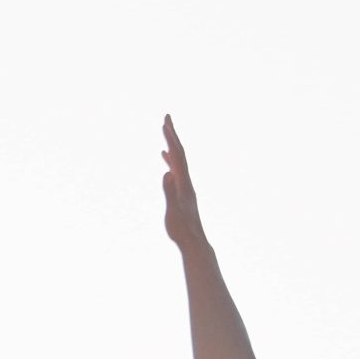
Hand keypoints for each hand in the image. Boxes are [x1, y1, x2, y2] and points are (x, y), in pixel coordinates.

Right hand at [158, 114, 206, 249]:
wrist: (194, 241)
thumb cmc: (182, 228)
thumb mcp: (173, 210)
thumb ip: (170, 191)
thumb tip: (167, 173)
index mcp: (184, 183)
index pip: (177, 156)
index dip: (172, 138)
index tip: (166, 123)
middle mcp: (186, 181)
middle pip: (180, 153)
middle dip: (173, 135)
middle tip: (167, 118)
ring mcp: (185, 186)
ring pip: (178, 160)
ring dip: (172, 145)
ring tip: (166, 132)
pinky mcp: (182, 191)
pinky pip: (176, 170)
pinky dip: (170, 160)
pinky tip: (165, 159)